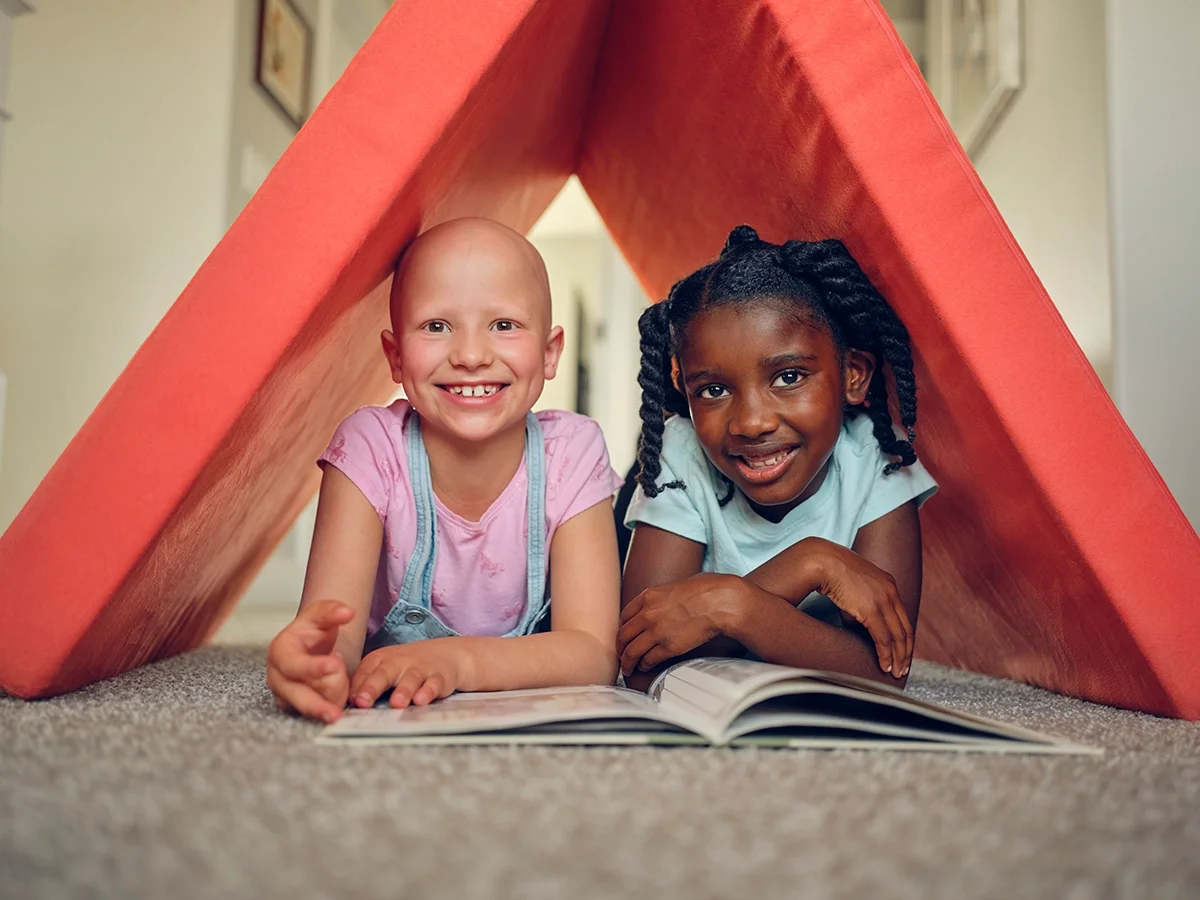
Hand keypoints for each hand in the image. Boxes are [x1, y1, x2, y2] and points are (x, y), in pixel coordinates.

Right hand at [266, 599, 354, 722]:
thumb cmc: (310, 633)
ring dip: (333, 694)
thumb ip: (332, 611)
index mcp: (280, 652)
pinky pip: (316, 714)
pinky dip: (332, 704)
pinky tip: (338, 691)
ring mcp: (285, 695)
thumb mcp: (320, 616)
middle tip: (335, 713)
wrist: (307, 648)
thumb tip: (347, 612)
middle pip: (297, 696)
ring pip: (311, 706)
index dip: (312, 667)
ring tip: (338, 674)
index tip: (333, 665)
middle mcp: (277, 678)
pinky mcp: (294, 708)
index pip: (293, 664)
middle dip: (317, 704)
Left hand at [349, 639, 469, 708]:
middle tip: (363, 702)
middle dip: (372, 687)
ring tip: (397, 703)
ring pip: (410, 679)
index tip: (350, 701)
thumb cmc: (407, 667)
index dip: (357, 686)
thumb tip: (344, 706)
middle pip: (384, 673)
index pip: (365, 672)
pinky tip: (422, 700)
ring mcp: (419, 668)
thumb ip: (366, 684)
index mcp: (380, 660)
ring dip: (403, 691)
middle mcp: (398, 662)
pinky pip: (434, 683)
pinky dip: (429, 691)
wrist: (446, 654)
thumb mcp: (385, 669)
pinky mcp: (439, 676)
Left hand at [617, 573, 743, 674]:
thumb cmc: (705, 590)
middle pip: (623, 635)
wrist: (719, 602)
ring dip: (628, 662)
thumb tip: (664, 604)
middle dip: (620, 648)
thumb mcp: (676, 586)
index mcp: (648, 597)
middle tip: (621, 655)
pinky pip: (648, 659)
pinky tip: (644, 667)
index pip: (624, 616)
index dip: (622, 628)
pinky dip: (644, 665)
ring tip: (628, 668)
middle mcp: (647, 614)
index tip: (624, 635)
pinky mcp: (668, 647)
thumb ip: (663, 598)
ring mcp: (656, 632)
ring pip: (631, 652)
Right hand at [807, 540, 913, 676]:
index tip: (902, 652)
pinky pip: (884, 638)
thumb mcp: (854, 587)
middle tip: (903, 668)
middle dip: (906, 652)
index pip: (903, 617)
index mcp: (889, 584)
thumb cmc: (831, 573)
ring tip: (895, 671)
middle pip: (906, 629)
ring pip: (898, 636)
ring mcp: (883, 600)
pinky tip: (885, 665)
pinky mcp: (871, 609)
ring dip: (898, 657)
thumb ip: (861, 606)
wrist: (822, 561)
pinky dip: (886, 654)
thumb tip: (859, 626)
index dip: (905, 638)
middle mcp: (891, 592)